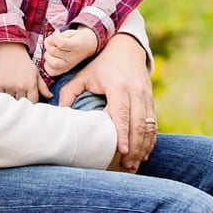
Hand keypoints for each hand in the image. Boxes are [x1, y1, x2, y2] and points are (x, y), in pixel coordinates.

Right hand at [0, 43, 46, 102]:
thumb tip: (50, 96)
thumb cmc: (25, 63)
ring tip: (14, 86)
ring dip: (13, 96)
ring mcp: (9, 86)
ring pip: (12, 99)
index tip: (30, 99)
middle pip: (22, 102)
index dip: (32, 101)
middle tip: (22, 90)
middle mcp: (20, 86)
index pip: (33, 102)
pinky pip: (2, 96)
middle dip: (23, 99)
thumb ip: (43, 87)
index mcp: (31, 84)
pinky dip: (4, 93)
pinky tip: (7, 85)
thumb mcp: (36, 73)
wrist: (11, 52)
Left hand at [43, 26, 97, 75]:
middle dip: (49, 43)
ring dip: (47, 54)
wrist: (87, 47)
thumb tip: (48, 41)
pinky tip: (51, 57)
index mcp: (76, 46)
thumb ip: (59, 36)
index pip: (61, 43)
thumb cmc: (76, 38)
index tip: (57, 32)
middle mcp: (73, 58)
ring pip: (52, 63)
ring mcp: (69, 66)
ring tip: (51, 49)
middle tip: (52, 40)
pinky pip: (51, 71)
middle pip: (54, 52)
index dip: (55, 36)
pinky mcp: (64, 71)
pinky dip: (47, 64)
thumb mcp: (70, 32)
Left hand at [57, 33, 155, 170]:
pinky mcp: (151, 99)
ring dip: (143, 146)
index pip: (121, 114)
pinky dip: (150, 139)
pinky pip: (154, 122)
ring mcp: (146, 96)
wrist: (126, 46)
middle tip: (127, 166)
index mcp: (118, 87)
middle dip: (134, 147)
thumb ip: (69, 92)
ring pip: (149, 126)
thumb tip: (58, 113)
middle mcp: (135, 92)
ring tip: (135, 164)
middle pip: (138, 124)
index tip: (121, 151)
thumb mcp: (84, 74)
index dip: (122, 133)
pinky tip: (144, 152)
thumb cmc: (102, 63)